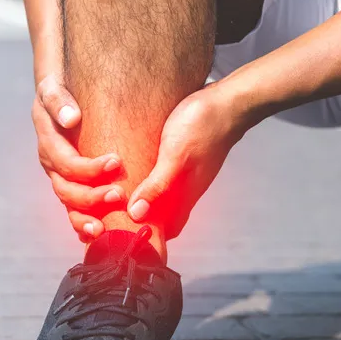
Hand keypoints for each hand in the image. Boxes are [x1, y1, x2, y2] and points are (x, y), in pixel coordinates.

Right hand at [32, 75, 124, 241]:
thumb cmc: (60, 91)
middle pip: (67, 191)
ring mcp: (61, 178)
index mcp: (49, 144)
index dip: (89, 168)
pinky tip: (99, 236)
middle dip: (92, 197)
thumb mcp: (53, 88)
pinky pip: (75, 210)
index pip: (66, 164)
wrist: (59, 96)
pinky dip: (84, 224)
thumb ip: (58, 101)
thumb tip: (72, 118)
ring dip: (85, 220)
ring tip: (103, 229)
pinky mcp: (72, 185)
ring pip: (69, 206)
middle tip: (119, 195)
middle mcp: (52, 165)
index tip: (116, 162)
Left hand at [127, 82, 250, 238]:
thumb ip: (158, 186)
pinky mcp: (183, 156)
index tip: (120, 238)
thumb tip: (137, 214)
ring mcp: (186, 172)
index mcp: (185, 194)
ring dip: (144, 198)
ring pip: (162, 196)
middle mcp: (186, 187)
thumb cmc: (203, 126)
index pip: (167, 230)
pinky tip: (136, 170)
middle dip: (140, 220)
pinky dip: (149, 180)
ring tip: (117, 196)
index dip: (147, 237)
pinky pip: (163, 177)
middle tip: (112, 218)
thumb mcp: (176, 156)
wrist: (228, 101)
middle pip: (163, 215)